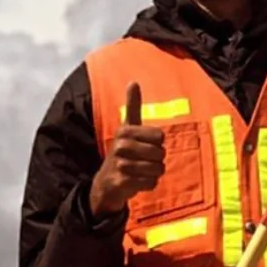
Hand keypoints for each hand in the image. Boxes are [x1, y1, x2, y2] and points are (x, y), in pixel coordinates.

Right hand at [89, 83, 165, 219]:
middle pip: (161, 153)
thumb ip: (132, 107)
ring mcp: (121, 165)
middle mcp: (121, 146)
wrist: (106, 184)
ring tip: (141, 172)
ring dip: (154, 173)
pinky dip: (149, 185)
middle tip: (143, 162)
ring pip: (157, 169)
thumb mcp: (127, 128)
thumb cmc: (123, 153)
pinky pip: (151, 183)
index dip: (158, 144)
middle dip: (157, 160)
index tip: (145, 145)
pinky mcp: (122, 182)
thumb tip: (133, 81)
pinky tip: (138, 182)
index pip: (160, 136)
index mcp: (125, 131)